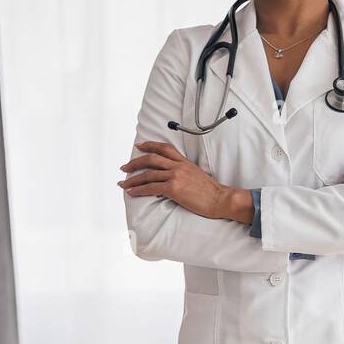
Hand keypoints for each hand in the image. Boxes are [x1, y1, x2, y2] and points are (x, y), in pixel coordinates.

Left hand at [119, 141, 236, 219]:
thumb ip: (184, 173)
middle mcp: (178, 166)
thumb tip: (173, 178)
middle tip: (124, 167)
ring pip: (148, 174)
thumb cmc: (211, 192)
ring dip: (132, 179)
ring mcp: (175, 176)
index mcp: (184, 162)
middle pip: (151, 159)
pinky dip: (138, 189)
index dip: (149, 145)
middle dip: (135, 163)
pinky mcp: (173, 188)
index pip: (163, 148)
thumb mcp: (197, 175)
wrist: (220, 199)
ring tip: (123, 184)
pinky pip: (151, 188)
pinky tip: (131, 192)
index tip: (138, 146)